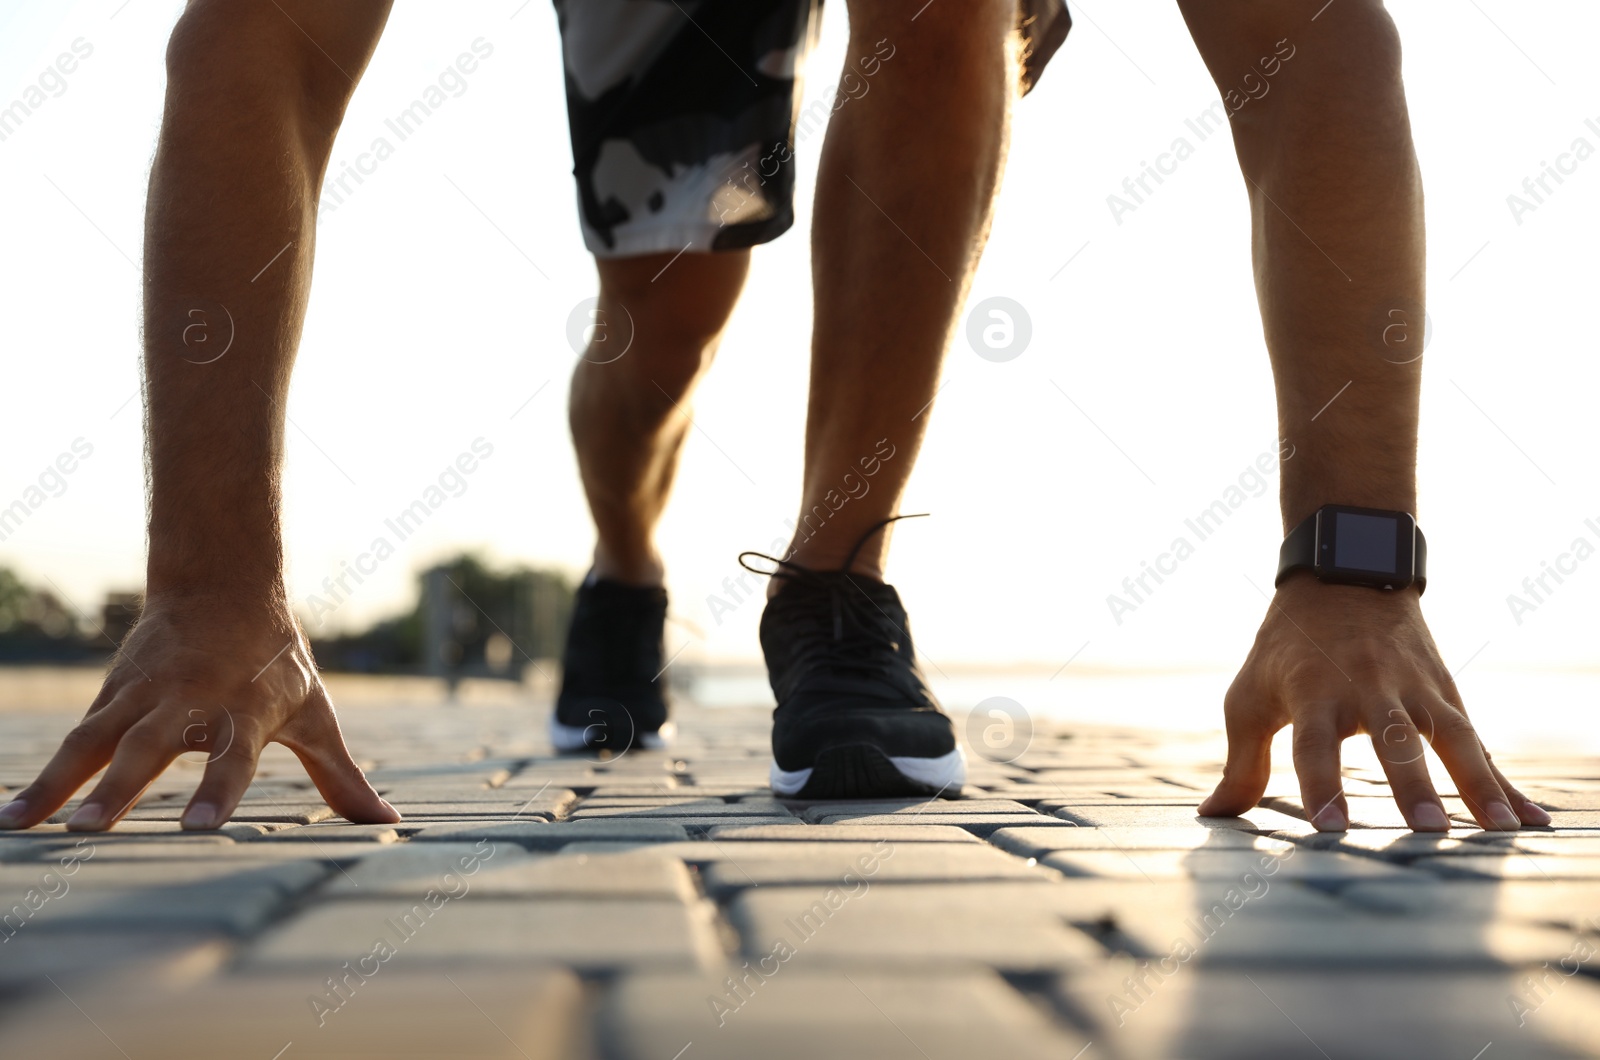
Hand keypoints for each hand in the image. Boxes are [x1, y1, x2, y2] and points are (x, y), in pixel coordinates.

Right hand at [0, 591, 398, 831]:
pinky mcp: (112, 695)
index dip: (217, 789)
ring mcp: (144, 695)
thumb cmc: (277, 664)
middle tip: (88, 831)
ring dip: (56, 782)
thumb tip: (389, 825)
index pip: (234, 756)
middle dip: (118, 788)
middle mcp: (190, 701)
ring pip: (94, 739)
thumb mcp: (315, 713)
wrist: (223, 586)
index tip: (197, 828)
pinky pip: (74, 738)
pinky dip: (42, 773)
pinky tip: (13, 815)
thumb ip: (342, 776)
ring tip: (21, 826)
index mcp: (245, 710)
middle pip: (150, 746)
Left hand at [1198, 575, 1549, 831]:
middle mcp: (1369, 689)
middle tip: (1427, 831)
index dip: (1320, 784)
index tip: (1329, 829)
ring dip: (1477, 784)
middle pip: (1393, 740)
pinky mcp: (1446, 695)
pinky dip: (1507, 783)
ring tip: (1502, 831)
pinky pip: (1480, 744)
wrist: (1344, 576)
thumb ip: (1241, 762)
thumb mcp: (1251, 696)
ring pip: (1452, 738)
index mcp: (1314, 692)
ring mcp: (1415, 690)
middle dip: (1411, 785)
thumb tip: (1213, 815)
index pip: (1313, 744)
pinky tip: (1533, 822)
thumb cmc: (1286, 649)